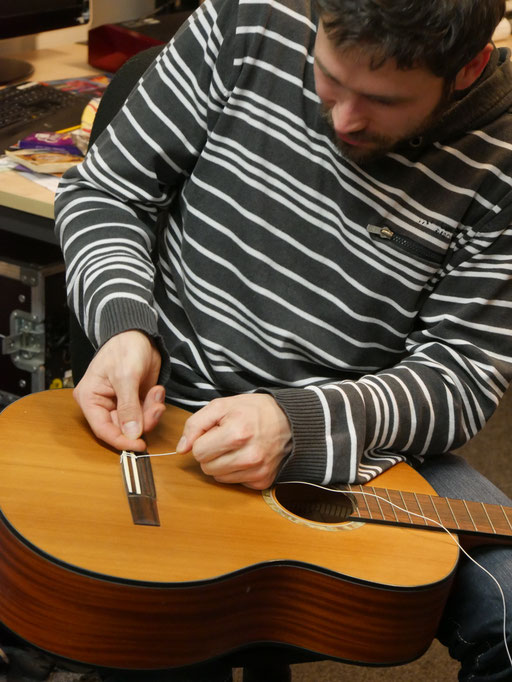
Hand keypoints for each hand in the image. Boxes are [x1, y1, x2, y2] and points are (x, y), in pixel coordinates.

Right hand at [73, 330, 165, 451]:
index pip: (103, 429)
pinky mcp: (135, 402)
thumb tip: (131, 434)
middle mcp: (102, 405)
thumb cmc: (125, 349)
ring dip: (151, 412)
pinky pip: (146, 414)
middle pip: (122, 429)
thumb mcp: (126, 376)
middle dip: (143, 421)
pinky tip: (156, 390)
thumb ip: (128, 406)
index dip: (121, 441)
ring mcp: (120, 404)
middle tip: (156, 408)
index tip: (140, 446)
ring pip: (137, 423)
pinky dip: (154, 406)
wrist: (139, 334)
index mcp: (90, 398)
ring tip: (156, 392)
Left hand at [177, 394, 291, 489]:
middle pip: (207, 468)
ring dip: (222, 464)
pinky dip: (236, 471)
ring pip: (219, 478)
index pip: (198, 452)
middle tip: (225, 440)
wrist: (290, 420)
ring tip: (236, 448)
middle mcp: (249, 456)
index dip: (203, 440)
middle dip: (210, 454)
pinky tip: (247, 456)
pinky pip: (235, 483)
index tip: (215, 432)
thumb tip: (182, 449)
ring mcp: (258, 470)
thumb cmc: (253, 410)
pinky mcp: (263, 481)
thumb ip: (196, 424)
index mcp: (237, 433)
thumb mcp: (222, 406)